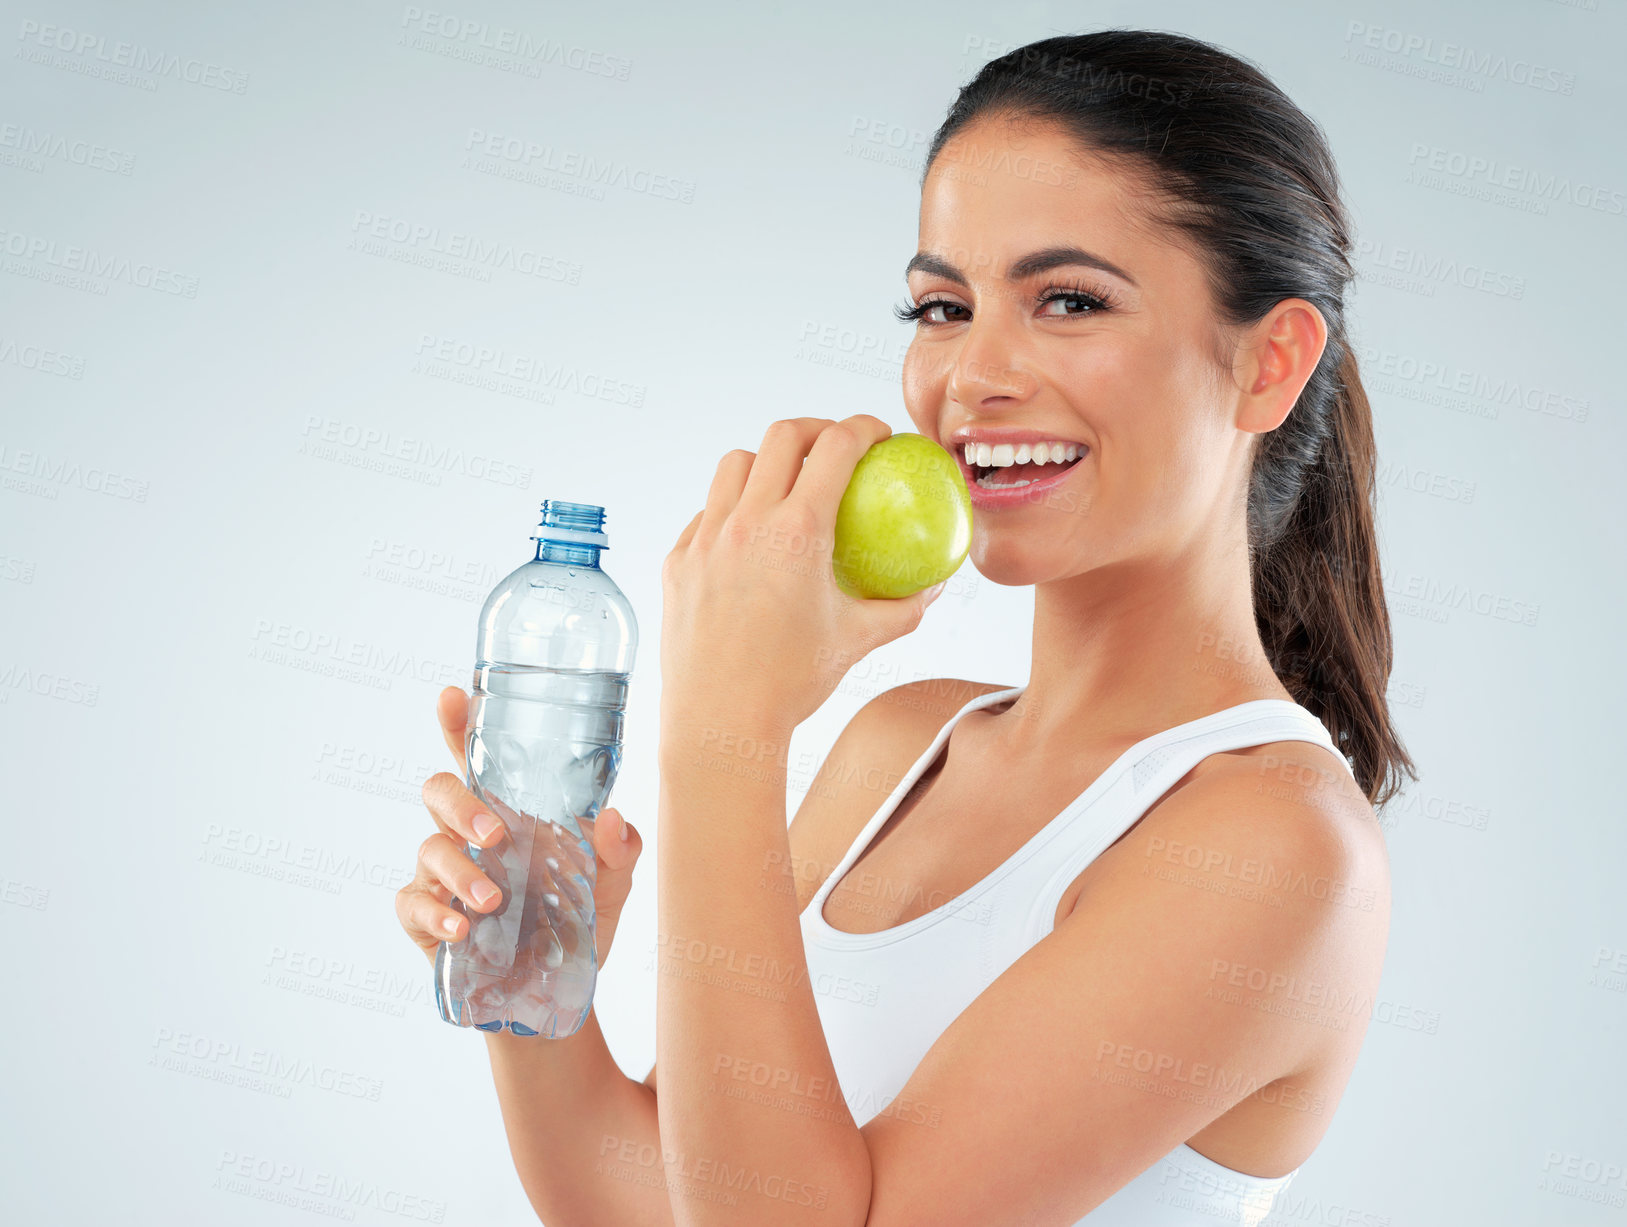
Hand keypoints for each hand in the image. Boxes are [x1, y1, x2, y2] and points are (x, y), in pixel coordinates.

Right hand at [395, 686, 644, 966]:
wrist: (554, 993)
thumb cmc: (575, 920)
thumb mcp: (611, 884)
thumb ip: (618, 850)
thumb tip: (613, 818)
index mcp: (509, 811)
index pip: (477, 758)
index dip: (460, 724)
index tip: (453, 697)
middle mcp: (468, 835)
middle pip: (439, 792)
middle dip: (460, 805)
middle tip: (494, 833)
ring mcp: (442, 875)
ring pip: (429, 848)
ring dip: (460, 871)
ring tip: (494, 900)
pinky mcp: (425, 918)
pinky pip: (413, 904)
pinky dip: (435, 913)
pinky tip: (461, 928)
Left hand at [659, 415, 944, 733]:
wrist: (720, 722)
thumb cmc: (793, 684)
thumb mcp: (859, 640)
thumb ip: (904, 608)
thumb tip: (934, 588)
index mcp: (797, 531)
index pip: (836, 448)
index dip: (863, 427)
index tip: (878, 435)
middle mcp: (746, 522)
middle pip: (781, 437)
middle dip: (815, 429)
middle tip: (834, 446)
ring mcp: (704, 539)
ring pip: (733, 465)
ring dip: (765, 461)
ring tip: (785, 482)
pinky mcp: (677, 562)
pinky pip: (705, 515)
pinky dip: (731, 511)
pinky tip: (748, 538)